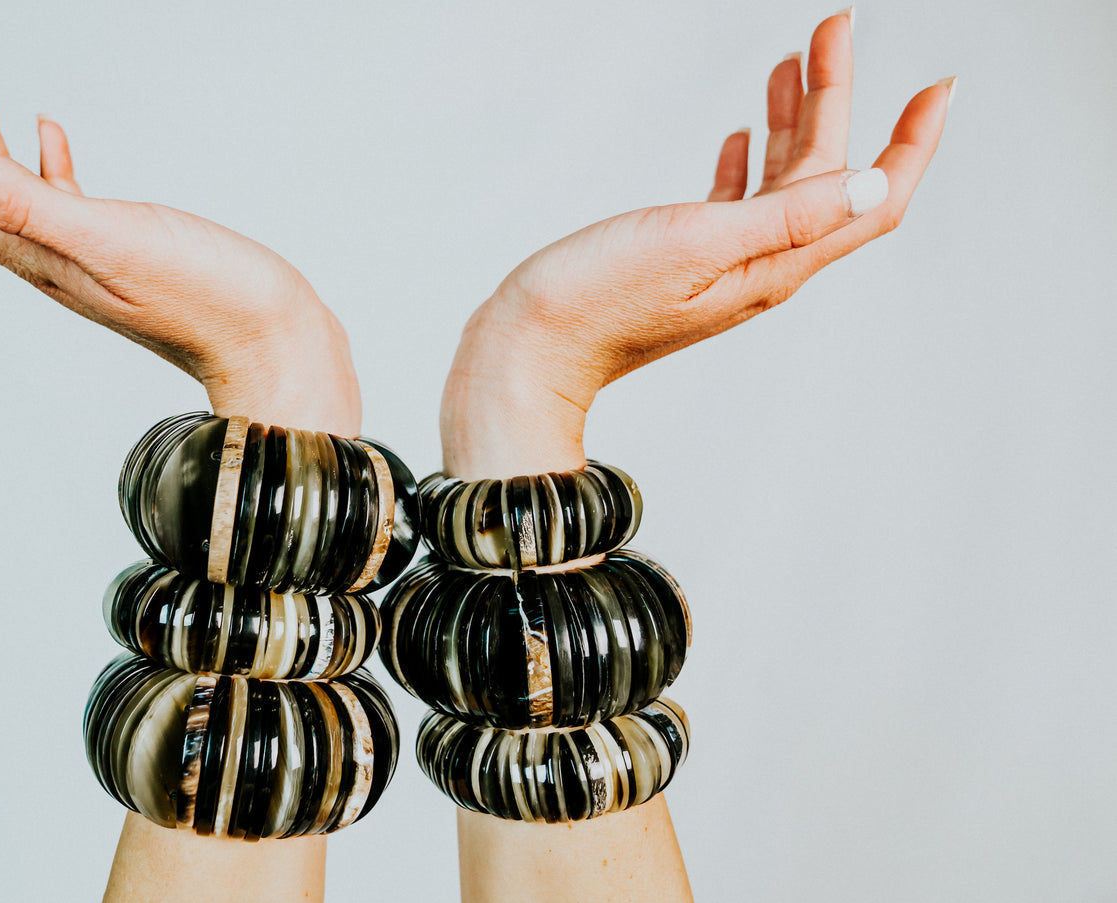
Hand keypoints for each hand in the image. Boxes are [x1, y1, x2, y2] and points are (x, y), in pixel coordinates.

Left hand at [0, 47, 359, 435]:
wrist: (276, 345)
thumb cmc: (208, 300)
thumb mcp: (108, 238)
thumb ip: (20, 198)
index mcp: (28, 252)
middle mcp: (41, 255)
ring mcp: (81, 252)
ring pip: (0, 185)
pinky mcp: (123, 246)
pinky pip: (60, 195)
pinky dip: (39, 156)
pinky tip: (45, 130)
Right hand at [440, 10, 952, 476]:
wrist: (524, 353)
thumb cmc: (595, 304)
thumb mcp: (696, 245)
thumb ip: (787, 214)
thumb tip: (875, 180)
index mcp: (774, 264)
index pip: (872, 202)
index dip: (911, 143)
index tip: (937, 84)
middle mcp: (758, 266)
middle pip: (825, 174)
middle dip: (838, 96)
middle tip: (835, 28)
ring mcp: (719, 264)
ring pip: (780, 181)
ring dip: (795, 118)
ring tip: (794, 61)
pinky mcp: (678, 260)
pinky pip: (734, 202)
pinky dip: (748, 161)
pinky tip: (744, 136)